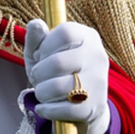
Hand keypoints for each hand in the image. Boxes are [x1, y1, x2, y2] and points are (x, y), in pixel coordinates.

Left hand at [23, 19, 110, 133]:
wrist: (81, 103)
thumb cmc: (56, 70)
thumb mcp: (42, 51)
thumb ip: (36, 37)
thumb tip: (35, 24)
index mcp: (88, 37)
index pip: (65, 33)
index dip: (45, 46)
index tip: (40, 55)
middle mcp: (98, 57)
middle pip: (58, 62)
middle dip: (39, 72)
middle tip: (38, 76)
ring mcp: (98, 83)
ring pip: (59, 87)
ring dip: (41, 91)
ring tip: (42, 91)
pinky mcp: (93, 107)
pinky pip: (63, 109)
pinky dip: (47, 109)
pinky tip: (43, 107)